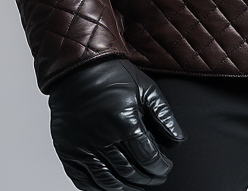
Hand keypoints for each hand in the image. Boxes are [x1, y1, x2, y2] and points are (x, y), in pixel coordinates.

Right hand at [48, 57, 185, 189]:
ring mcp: (83, 148)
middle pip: (130, 172)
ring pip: (108, 181)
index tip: (165, 168)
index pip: (148, 158)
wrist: (79, 68)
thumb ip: (164, 116)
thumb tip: (178, 140)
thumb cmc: (114, 75)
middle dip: (147, 179)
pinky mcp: (68, 151)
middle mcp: (103, 139)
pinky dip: (99, 188)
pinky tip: (111, 187)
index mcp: (125, 123)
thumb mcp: (146, 89)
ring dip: (126, 188)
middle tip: (156, 178)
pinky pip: (84, 180)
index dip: (160, 167)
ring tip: (137, 187)